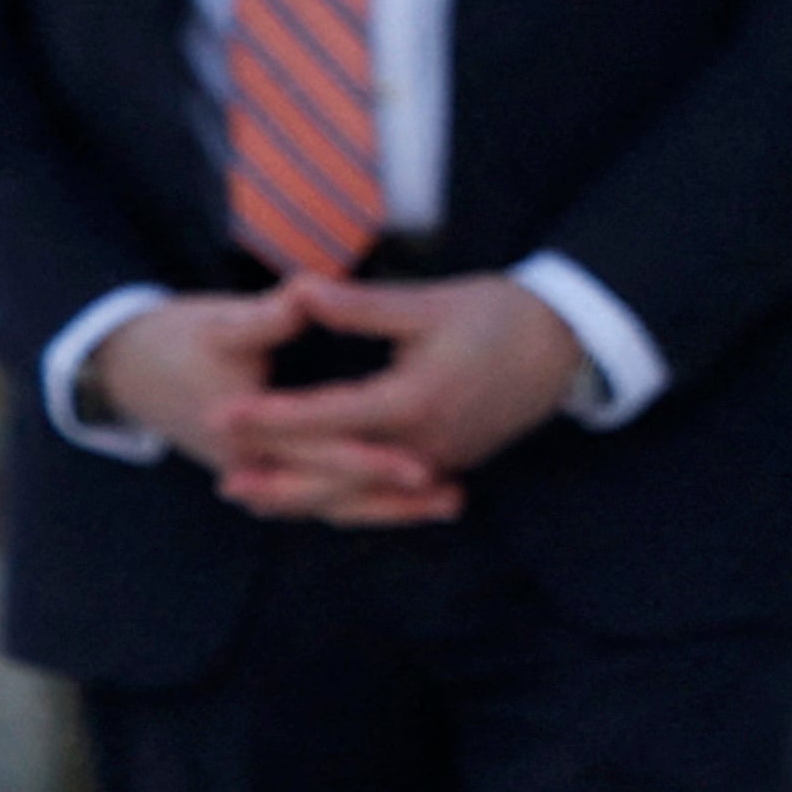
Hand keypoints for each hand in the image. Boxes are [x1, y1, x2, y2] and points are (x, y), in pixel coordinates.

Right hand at [82, 287, 453, 523]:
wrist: (125, 368)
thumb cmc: (175, 339)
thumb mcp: (220, 322)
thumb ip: (268, 316)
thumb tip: (306, 292)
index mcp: (242, 432)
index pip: (315, 452)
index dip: (368, 457)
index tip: (420, 460)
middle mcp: (249, 466)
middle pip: (329, 492)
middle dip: (391, 498)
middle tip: (454, 497)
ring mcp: (256, 474)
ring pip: (328, 502)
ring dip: (386, 506)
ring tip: (455, 503)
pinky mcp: (266, 470)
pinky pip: (320, 493)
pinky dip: (363, 497)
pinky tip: (414, 495)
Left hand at [222, 277, 586, 511]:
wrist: (567, 346)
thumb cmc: (500, 315)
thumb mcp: (430, 303)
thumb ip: (361, 306)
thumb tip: (299, 290)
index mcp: (417, 399)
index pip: (329, 415)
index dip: (271, 418)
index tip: (223, 414)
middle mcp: (426, 442)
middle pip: (338, 475)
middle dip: (278, 479)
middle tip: (223, 481)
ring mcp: (441, 460)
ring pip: (361, 496)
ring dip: (304, 499)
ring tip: (254, 497)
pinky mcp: (451, 465)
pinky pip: (388, 496)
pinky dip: (346, 501)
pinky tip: (313, 499)